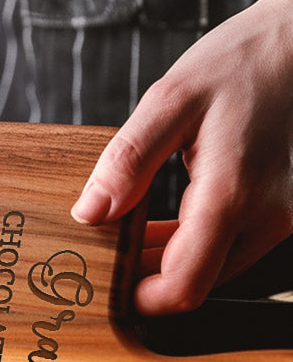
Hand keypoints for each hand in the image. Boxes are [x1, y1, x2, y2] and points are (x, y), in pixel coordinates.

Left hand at [71, 0, 292, 316]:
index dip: (138, 299)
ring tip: (113, 236)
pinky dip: (180, 245)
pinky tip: (145, 225)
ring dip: (158, 262)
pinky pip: (220, 247)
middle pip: (193, 283)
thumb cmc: (240, 62)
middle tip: (94, 255)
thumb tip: (89, 213)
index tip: (100, 285)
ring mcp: (273, 219)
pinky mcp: (272, 212)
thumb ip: (127, 161)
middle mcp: (263, 218)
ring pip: (207, 269)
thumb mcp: (170, 101)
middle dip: (141, 278)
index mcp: (233, 196)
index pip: (184, 286)